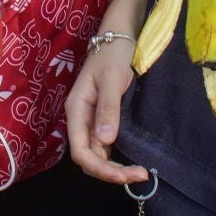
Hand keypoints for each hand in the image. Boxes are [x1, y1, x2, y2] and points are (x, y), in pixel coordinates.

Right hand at [65, 38, 147, 184]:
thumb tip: (105, 140)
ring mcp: (90, 121)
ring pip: (97, 155)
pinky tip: (131, 162)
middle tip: (139, 176)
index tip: (125, 175)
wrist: (117, 39)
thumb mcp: (112, 80)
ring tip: (139, 173)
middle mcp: (80, 120)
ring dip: (114, 169)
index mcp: (76, 110)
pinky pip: (105, 146)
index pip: (80, 151)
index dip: (100, 168)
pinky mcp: (102, 120)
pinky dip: (116, 159)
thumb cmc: (112, 56)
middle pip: (88, 157)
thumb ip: (108, 109)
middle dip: (110, 172)